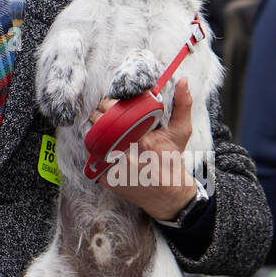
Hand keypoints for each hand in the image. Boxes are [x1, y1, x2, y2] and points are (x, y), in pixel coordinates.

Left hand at [90, 77, 197, 219]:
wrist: (167, 196)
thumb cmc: (172, 160)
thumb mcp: (180, 132)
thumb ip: (182, 105)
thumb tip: (184, 81)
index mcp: (142, 139)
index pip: (111, 112)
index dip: (108, 105)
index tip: (112, 105)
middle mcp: (125, 154)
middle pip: (98, 124)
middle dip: (100, 116)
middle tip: (107, 116)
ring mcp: (113, 167)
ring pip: (91, 139)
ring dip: (95, 133)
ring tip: (107, 132)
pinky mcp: (104, 178)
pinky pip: (91, 156)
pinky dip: (96, 150)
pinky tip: (107, 148)